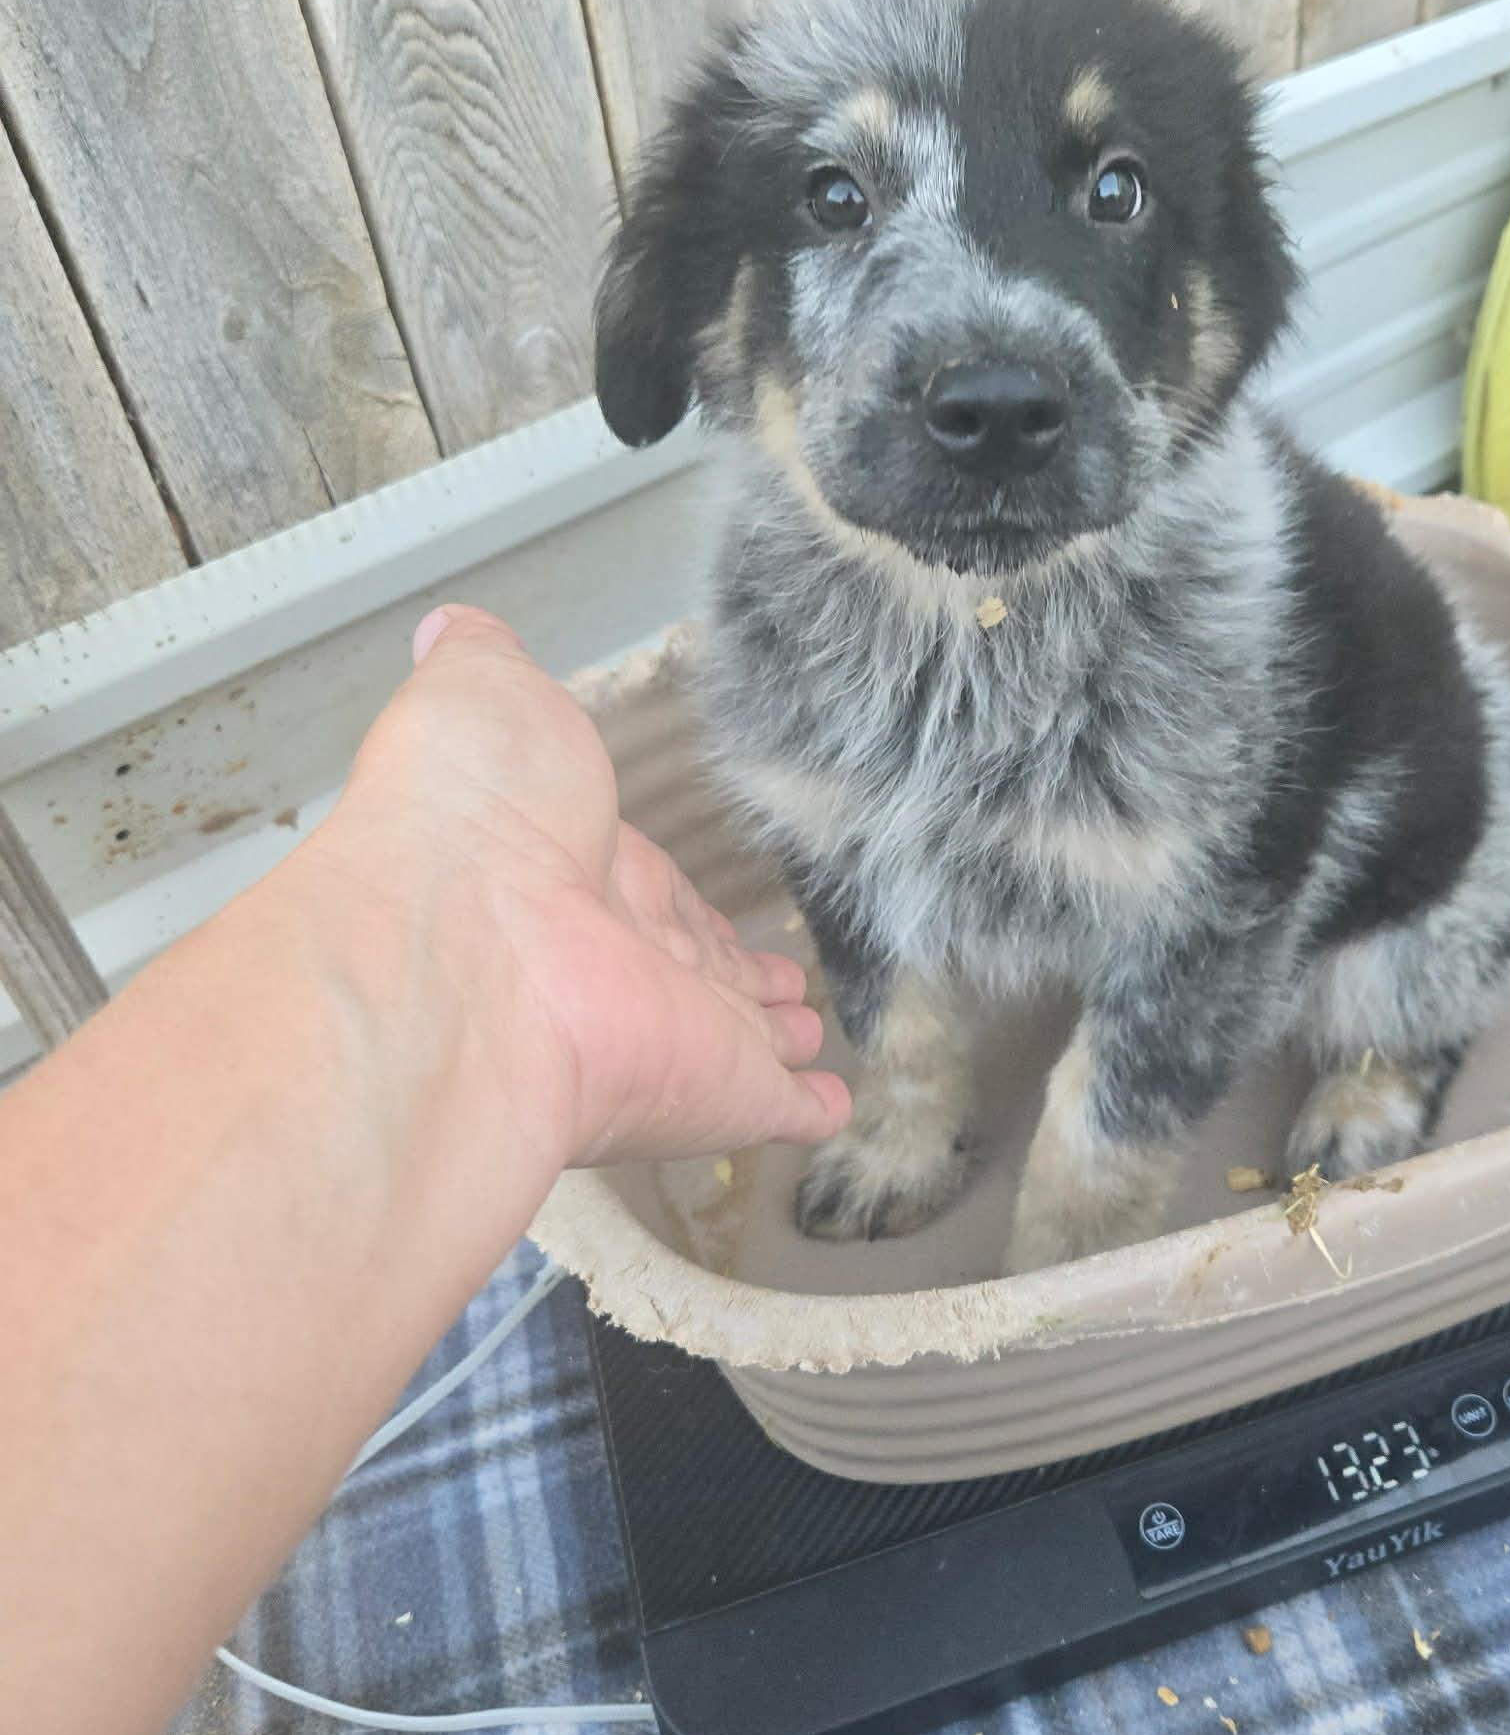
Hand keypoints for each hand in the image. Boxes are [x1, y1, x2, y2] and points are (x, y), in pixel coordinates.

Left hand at [304, 604, 849, 1169]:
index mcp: (575, 874)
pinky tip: (831, 1106)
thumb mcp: (480, 695)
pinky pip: (776, 1107)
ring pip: (735, 1038)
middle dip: (737, 979)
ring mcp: (669, 1032)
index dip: (681, 904)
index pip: (645, 891)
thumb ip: (486, 664)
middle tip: (782, 987)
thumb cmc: (467, 820)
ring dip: (773, 1036)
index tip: (710, 915)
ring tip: (810, 1029)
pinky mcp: (717, 1094)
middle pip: (693, 971)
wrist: (467, 949)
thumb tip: (452, 625)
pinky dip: (809, 1109)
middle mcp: (616, 959)